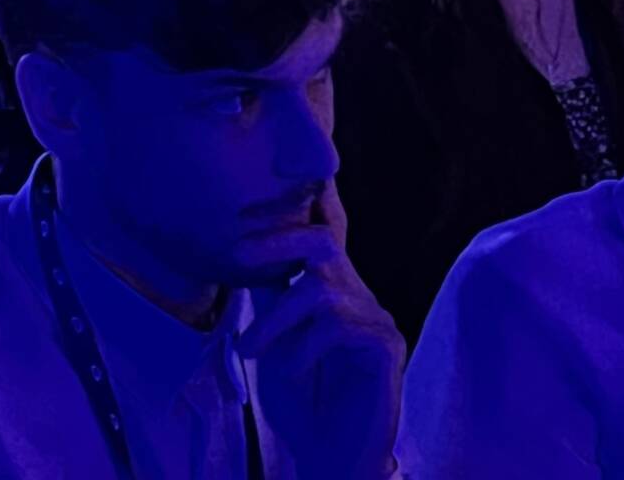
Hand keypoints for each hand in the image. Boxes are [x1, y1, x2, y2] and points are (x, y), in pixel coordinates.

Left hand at [241, 184, 405, 479]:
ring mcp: (377, 321)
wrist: (332, 459)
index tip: (275, 172)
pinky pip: (340, 326)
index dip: (307, 199)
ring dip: (275, 319)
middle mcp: (359, 298)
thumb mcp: (274, 341)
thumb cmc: (305, 404)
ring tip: (251, 351)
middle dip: (277, 238)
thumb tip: (244, 248)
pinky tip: (292, 369)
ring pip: (321, 289)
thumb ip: (270, 298)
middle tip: (237, 252)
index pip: (324, 234)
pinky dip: (304, 346)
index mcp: (334, 292)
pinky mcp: (387, 348)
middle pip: (324, 242)